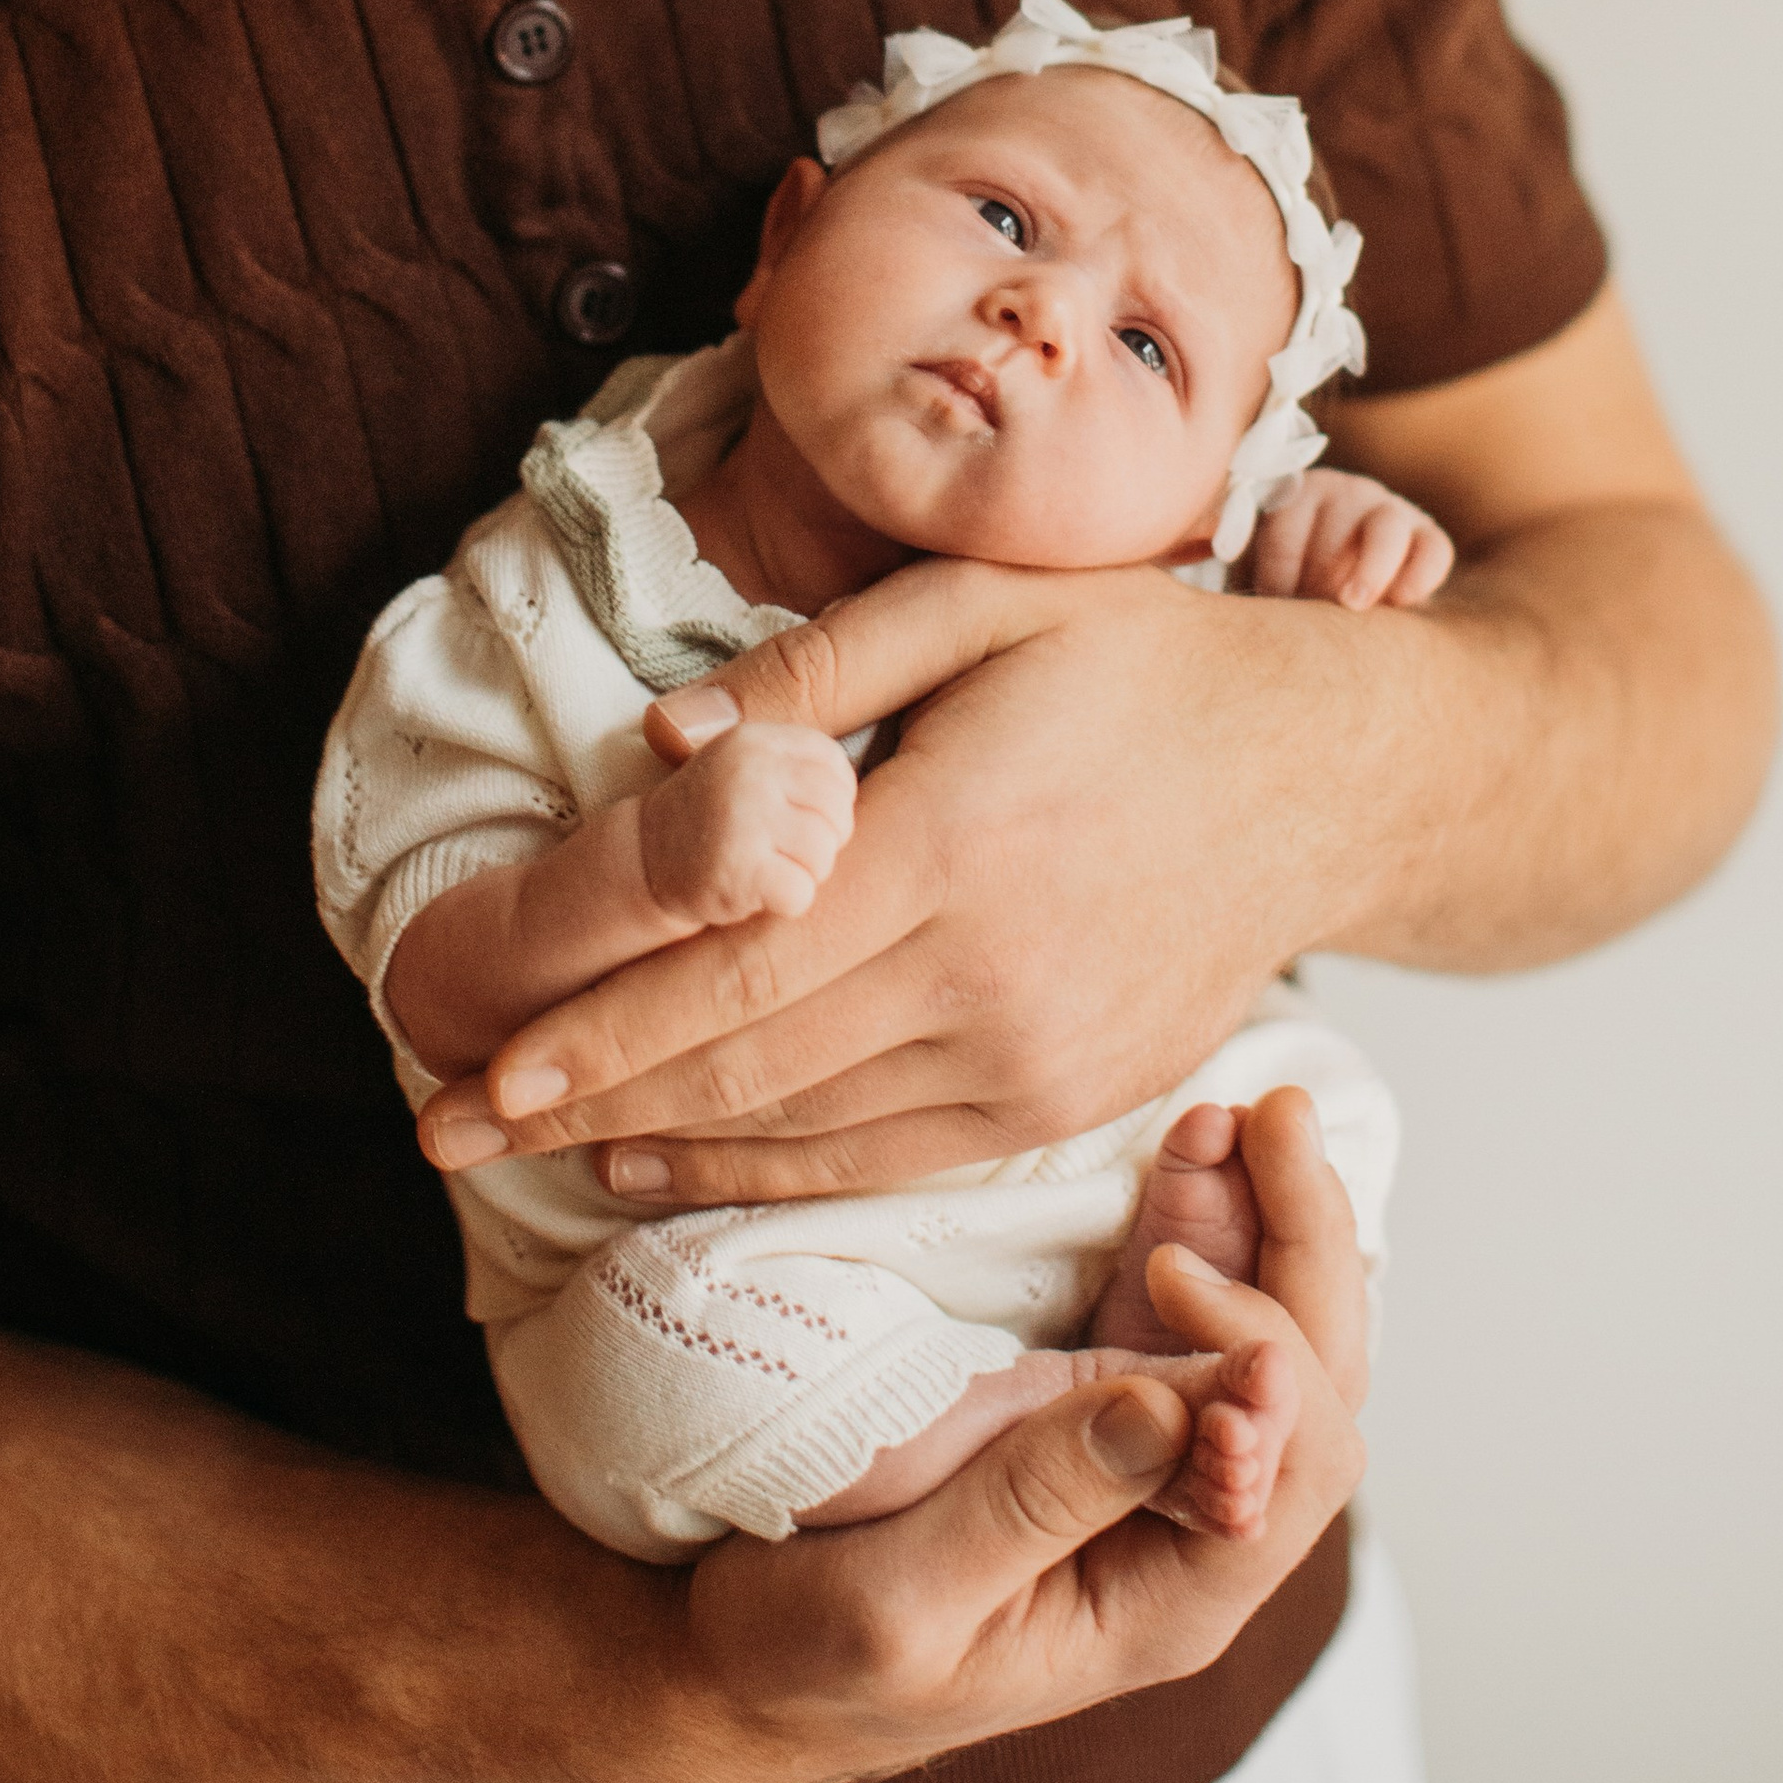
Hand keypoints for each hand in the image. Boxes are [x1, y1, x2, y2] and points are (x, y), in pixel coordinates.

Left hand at [415, 285, 1757, 1209]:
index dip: (597, 1031)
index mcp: (952, 841)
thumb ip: (813, 676)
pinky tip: (692, 1169)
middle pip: (748, 1066)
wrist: (1334, 774)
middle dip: (584, 1108)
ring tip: (542, 1159)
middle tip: (449, 1135)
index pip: (735, 965)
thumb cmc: (1147, 664)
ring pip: (814, 1132)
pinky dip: (780, 1177)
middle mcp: (989, 975)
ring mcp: (1037, 1056)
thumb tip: (658, 745)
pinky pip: (896, 1160)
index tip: (478, 1069)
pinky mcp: (1070, 1098)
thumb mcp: (984, 606)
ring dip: (664, 1152)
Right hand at [637, 711, 857, 927]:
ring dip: (803, 875)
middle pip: (837, 813)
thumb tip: (894, 786)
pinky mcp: (736, 867)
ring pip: (823, 855)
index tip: (804, 821)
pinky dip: (784, 904)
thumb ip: (809, 768)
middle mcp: (750, 766)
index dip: (833, 804)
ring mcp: (741, 814)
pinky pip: (800, 894)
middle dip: (823, 843)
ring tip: (767, 869)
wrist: (646, 862)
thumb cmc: (721, 817)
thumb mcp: (758, 768)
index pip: (837, 770)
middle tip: (783, 852)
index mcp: (759, 737)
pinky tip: (754, 894)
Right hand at [685, 1092, 1366, 1776]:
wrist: (738, 1654)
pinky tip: (1189, 1142)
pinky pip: (1169, 1306)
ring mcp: (1139, 1456)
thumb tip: (1177, 1406)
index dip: (1267, 1354)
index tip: (1172, 1277)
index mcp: (1166, 1600)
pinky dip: (1187, 1218)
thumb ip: (1037, 1505)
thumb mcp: (906, 1603)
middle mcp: (1181, 1528)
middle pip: (1305, 1381)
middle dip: (1300, 1248)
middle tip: (1273, 1120)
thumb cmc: (809, 1655)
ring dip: (1252, 1216)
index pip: (1295, 1468)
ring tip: (1238, 1111)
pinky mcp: (1085, 1399)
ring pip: (1247, 1327)